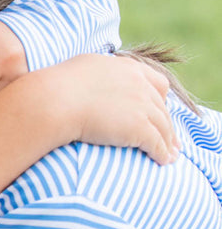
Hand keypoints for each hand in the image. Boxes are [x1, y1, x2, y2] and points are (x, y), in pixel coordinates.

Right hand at [38, 52, 178, 163]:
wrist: (56, 101)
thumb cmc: (59, 86)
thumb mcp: (84, 67)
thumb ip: (98, 72)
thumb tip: (92, 77)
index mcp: (128, 69)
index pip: (157, 83)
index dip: (160, 98)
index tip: (159, 108)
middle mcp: (141, 86)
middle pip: (162, 108)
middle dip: (168, 124)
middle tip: (171, 139)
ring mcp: (143, 107)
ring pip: (164, 128)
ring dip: (169, 142)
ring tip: (172, 155)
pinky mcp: (140, 128)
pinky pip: (157, 144)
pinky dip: (162, 154)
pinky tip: (163, 161)